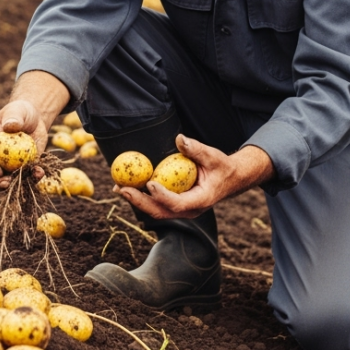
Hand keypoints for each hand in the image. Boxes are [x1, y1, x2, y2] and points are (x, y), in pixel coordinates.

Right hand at [0, 100, 48, 190]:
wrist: (34, 120)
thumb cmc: (20, 112)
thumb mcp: (16, 110)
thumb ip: (13, 116)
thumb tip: (10, 126)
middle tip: (7, 182)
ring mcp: (7, 166)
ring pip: (4, 181)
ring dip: (14, 184)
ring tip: (28, 178)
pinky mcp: (22, 169)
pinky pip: (24, 178)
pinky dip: (32, 178)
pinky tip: (40, 172)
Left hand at [116, 135, 274, 218]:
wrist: (230, 179)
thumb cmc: (222, 167)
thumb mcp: (214, 156)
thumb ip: (196, 149)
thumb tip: (180, 139)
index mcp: (201, 200)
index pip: (179, 203)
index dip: (163, 196)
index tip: (149, 183)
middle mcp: (190, 210)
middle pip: (161, 211)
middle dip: (139, 201)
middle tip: (122, 189)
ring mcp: (182, 210)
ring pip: (156, 211)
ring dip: (136, 201)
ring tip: (118, 188)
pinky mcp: (176, 206)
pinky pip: (157, 204)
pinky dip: (142, 197)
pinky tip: (128, 187)